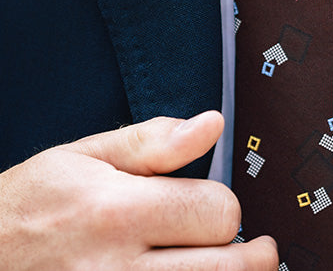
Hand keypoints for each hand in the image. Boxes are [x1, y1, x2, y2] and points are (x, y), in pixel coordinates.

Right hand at [0, 111, 277, 269]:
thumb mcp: (82, 157)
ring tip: (226, 266)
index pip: (218, 213)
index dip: (225, 206)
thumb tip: (213, 123)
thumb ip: (154, 141)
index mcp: (117, 212)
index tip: (213, 208)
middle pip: (227, 268)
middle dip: (247, 254)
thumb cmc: (30, 206)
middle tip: (256, 249)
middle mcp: (116, 270)